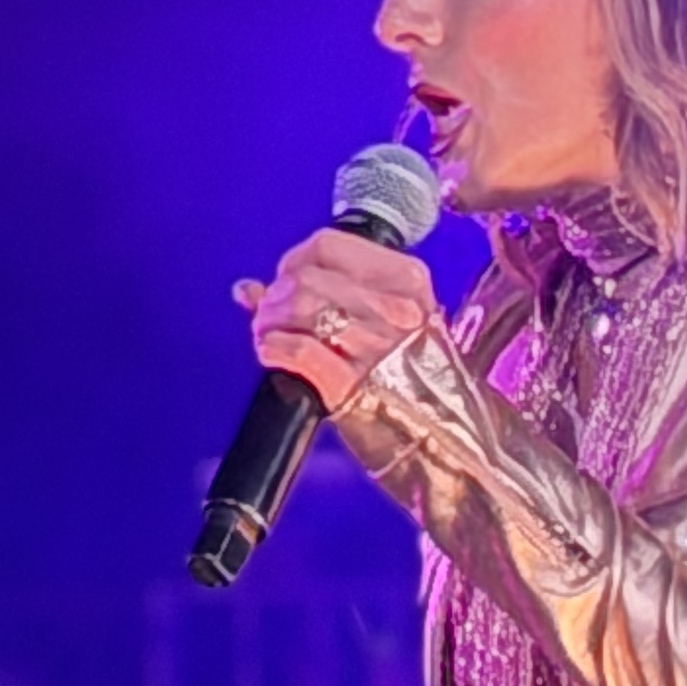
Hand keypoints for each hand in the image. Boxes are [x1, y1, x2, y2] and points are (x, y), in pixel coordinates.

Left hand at [236, 227, 438, 410]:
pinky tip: (270, 351)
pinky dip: (276, 348)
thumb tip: (246, 289)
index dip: (294, 260)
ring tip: (267, 333)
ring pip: (300, 309)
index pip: (327, 246)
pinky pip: (300, 351)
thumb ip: (317, 297)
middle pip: (306, 279)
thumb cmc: (407, 376)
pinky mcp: (356, 387)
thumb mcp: (383, 322)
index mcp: (408, 282)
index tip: (287, 276)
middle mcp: (400, 311)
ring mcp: (380, 349)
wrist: (440, 439)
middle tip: (266, 313)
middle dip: (276, 296)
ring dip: (270, 321)